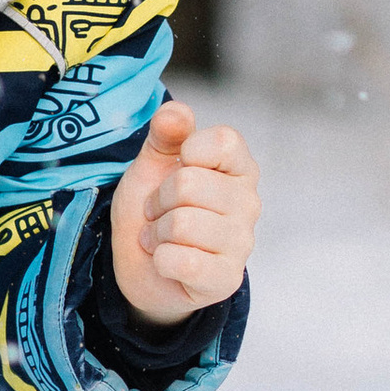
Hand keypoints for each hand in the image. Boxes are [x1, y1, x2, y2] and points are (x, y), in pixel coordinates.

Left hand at [109, 98, 258, 324]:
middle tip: (158, 213)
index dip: (187, 151)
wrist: (141, 266)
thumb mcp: (152, 164)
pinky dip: (161, 261)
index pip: (224, 141)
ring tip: (162, 239)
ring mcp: (241, 243)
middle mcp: (249, 203)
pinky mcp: (227, 279)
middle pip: (188, 184)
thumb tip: (176, 111)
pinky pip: (183, 261)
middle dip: (157, 199)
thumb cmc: (154, 209)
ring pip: (181, 224)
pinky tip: (168, 263)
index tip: (178, 168)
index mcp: (239, 168)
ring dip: (156, 233)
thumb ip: (165, 134)